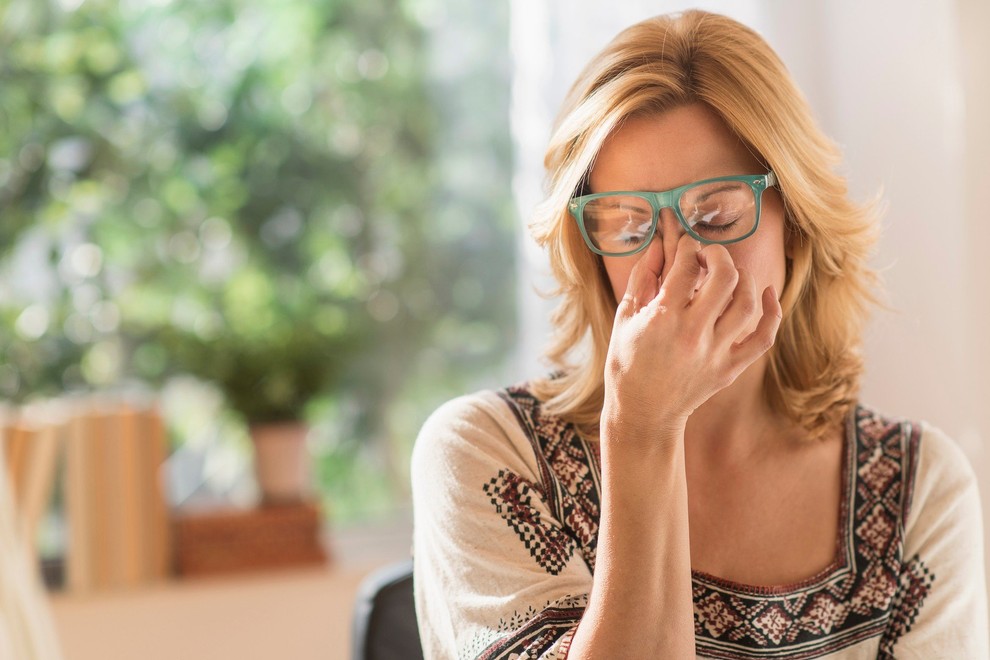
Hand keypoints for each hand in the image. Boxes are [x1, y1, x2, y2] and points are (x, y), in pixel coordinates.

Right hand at [602, 233, 781, 443]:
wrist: (644, 413)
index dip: (688, 246)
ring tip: (728, 274)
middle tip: (707, 255)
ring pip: (747, 302)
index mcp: (662, 319)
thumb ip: (643, 278)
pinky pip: (764, 337)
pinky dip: (772, 312)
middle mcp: (693, 334)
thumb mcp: (625, 318)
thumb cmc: (628, 364)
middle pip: (724, 277)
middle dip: (718, 255)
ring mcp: (716, 353)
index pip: (687, 266)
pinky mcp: (730, 368)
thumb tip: (659, 245)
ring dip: (742, 278)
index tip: (685, 245)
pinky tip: (766, 292)